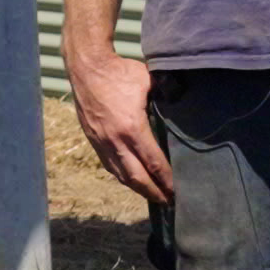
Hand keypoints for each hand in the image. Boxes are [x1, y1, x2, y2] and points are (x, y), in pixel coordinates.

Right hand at [67, 48, 171, 204]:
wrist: (87, 67)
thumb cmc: (119, 72)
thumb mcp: (148, 82)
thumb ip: (166, 95)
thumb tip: (183, 100)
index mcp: (132, 128)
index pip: (153, 162)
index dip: (166, 179)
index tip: (178, 190)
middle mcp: (115, 141)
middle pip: (137, 177)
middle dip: (154, 192)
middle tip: (168, 201)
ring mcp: (102, 142)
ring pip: (121, 175)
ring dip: (137, 188)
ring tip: (152, 195)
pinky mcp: (93, 139)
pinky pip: (109, 165)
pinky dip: (122, 176)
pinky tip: (131, 179)